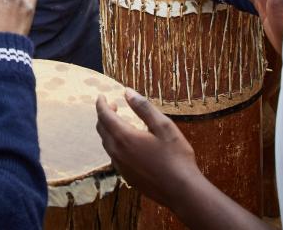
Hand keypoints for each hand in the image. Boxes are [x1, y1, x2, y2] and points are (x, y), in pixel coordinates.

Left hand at [96, 89, 199, 210]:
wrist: (181, 191)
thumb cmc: (176, 156)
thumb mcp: (163, 126)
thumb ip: (143, 107)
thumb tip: (127, 92)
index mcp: (124, 137)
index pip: (104, 115)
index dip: (101, 103)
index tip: (101, 96)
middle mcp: (117, 152)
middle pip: (102, 129)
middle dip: (104, 115)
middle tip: (113, 106)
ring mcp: (120, 166)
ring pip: (106, 143)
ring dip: (109, 130)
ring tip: (121, 122)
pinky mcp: (126, 176)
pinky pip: (113, 156)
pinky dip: (114, 144)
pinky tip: (128, 144)